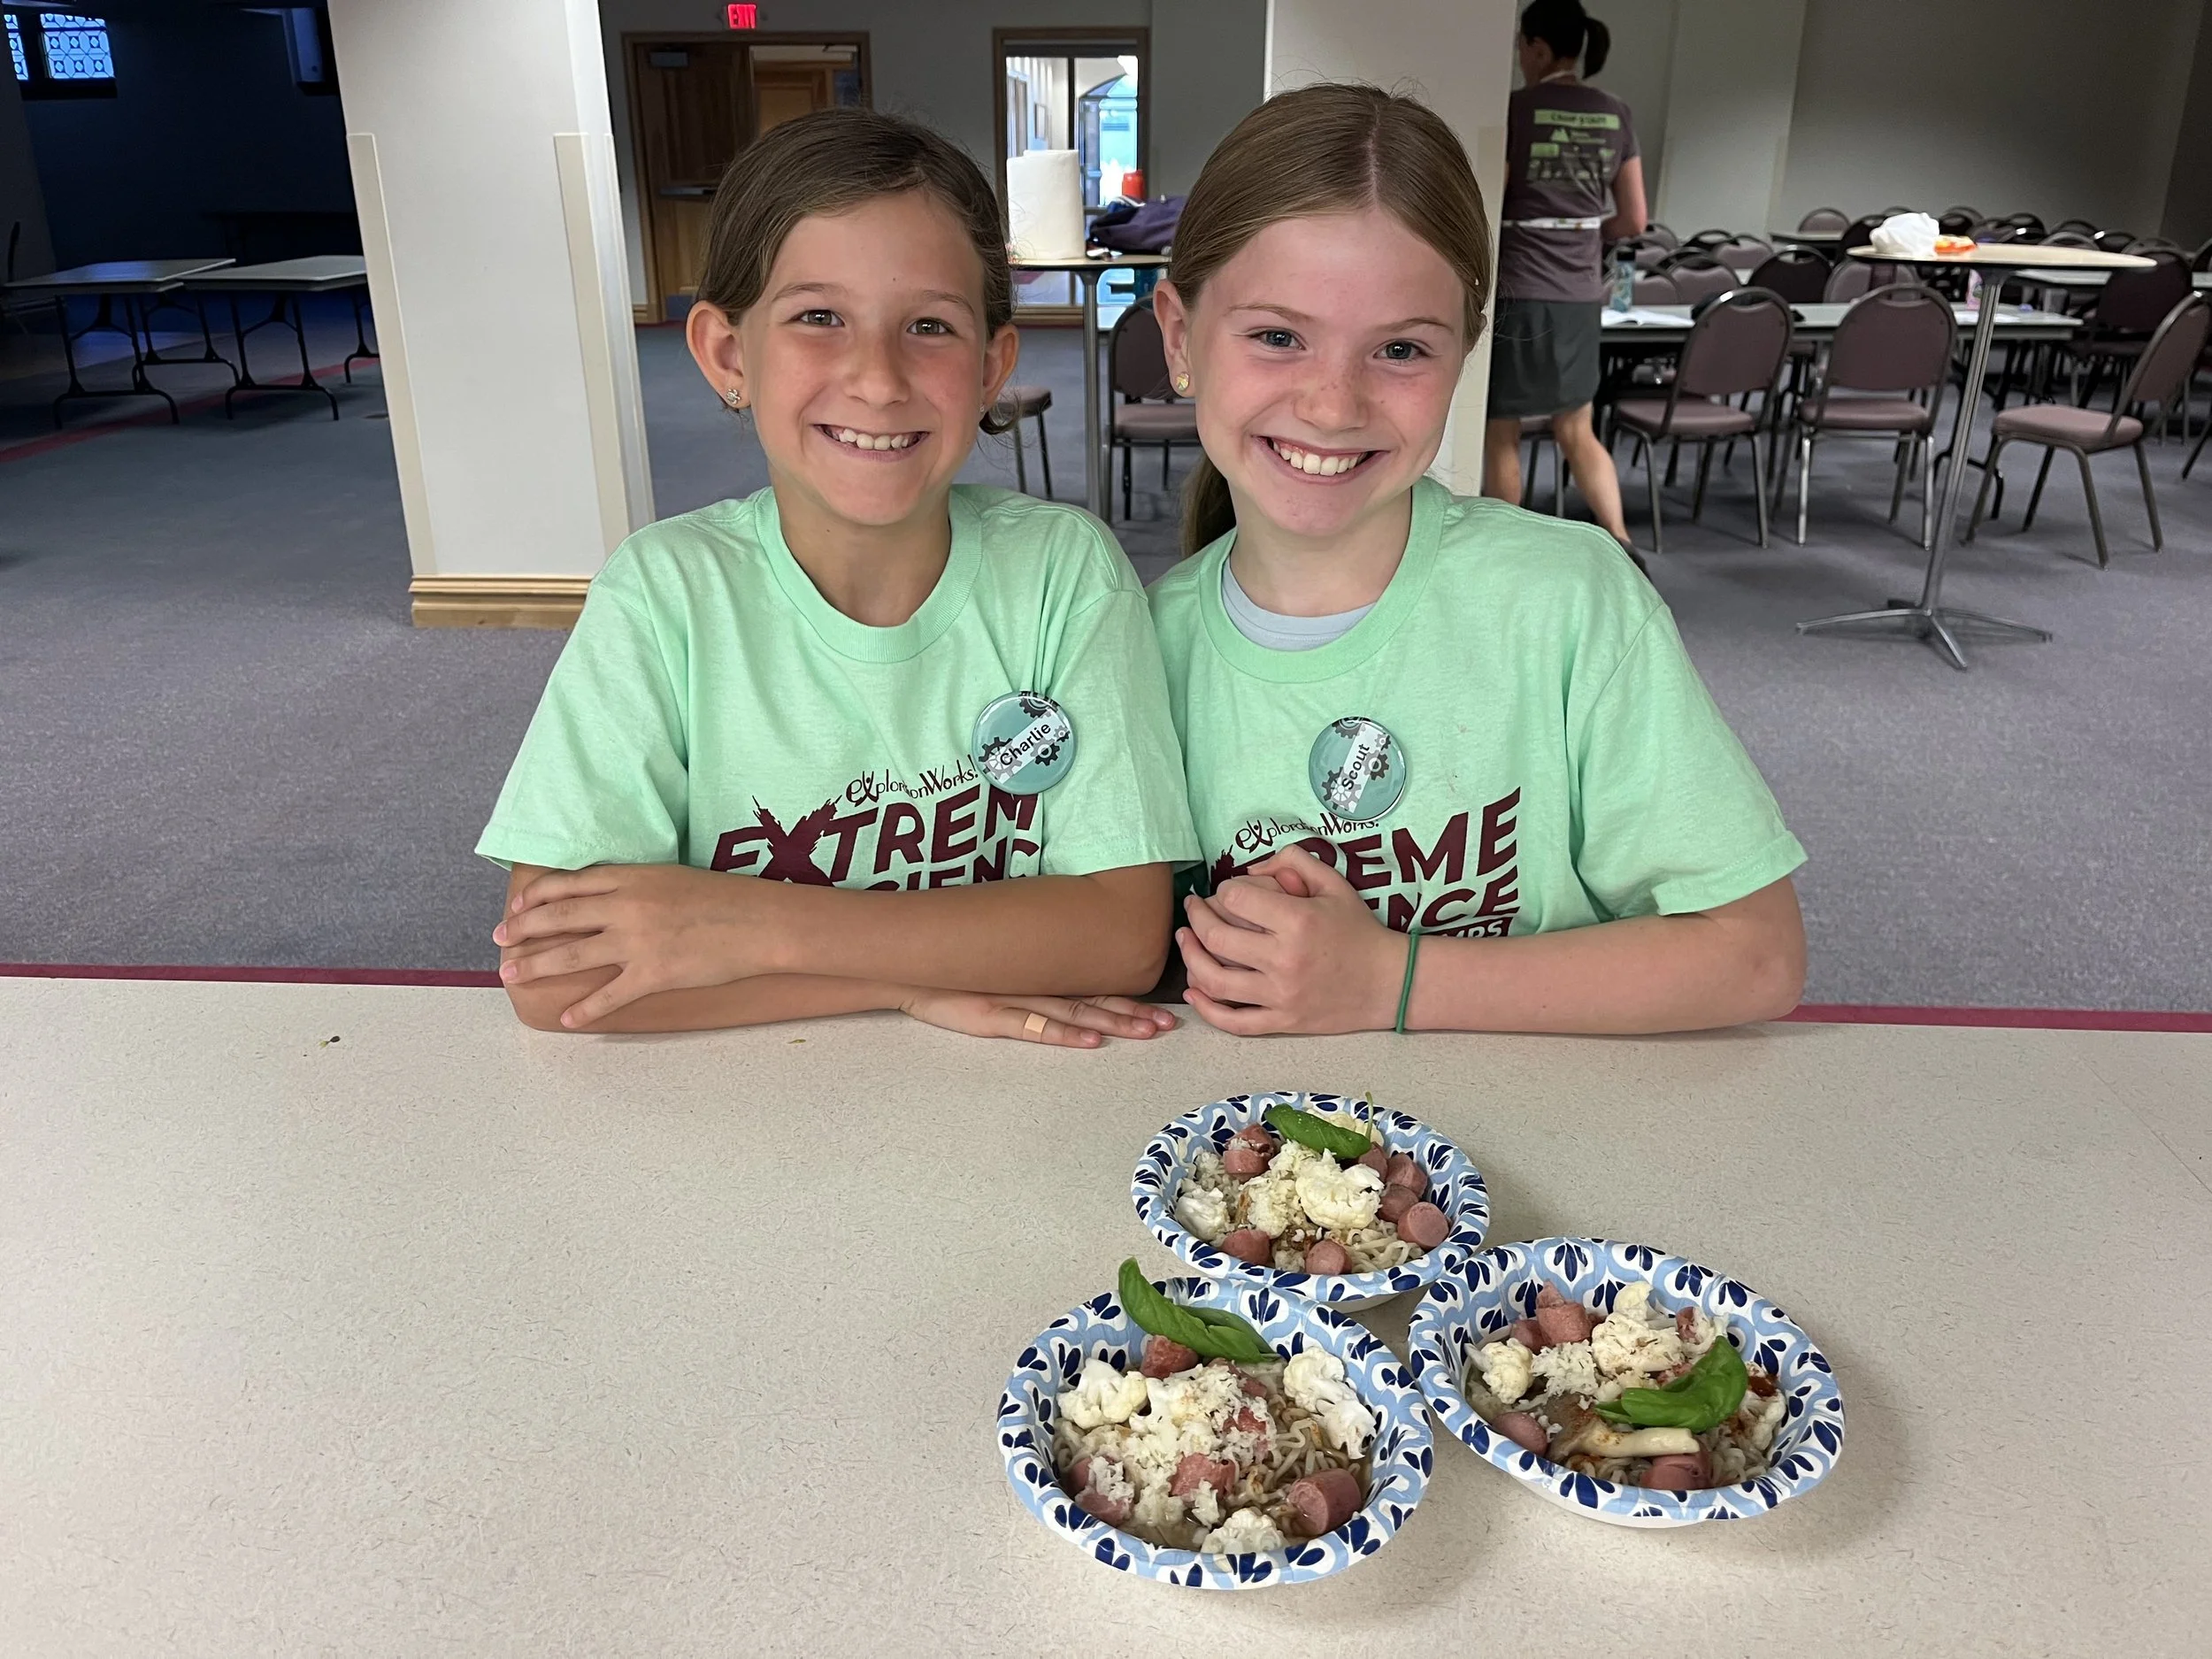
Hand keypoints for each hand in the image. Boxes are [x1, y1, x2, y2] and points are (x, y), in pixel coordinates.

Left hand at [494, 864, 785, 1025]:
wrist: (761, 922)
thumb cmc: (725, 898)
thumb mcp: (672, 879)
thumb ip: (636, 886)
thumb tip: (606, 898)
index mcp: (632, 878)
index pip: (570, 884)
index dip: (538, 897)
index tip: (517, 908)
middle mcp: (626, 907)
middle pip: (560, 917)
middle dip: (523, 931)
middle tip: (500, 941)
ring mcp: (637, 941)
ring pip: (571, 955)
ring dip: (536, 965)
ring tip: (512, 975)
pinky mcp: (653, 973)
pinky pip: (609, 995)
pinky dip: (585, 1010)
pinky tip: (567, 1019)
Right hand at [898, 990, 1178, 1046]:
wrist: (904, 967)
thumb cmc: (949, 968)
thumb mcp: (994, 966)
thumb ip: (1027, 971)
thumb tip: (1061, 970)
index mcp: (1037, 975)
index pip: (1091, 985)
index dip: (1128, 996)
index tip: (1162, 1006)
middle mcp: (1033, 985)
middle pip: (1093, 1000)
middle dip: (1133, 1014)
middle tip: (1169, 1025)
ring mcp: (1013, 1001)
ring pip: (1074, 1012)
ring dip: (1113, 1022)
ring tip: (1147, 1032)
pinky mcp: (990, 1016)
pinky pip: (1034, 1027)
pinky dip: (1065, 1035)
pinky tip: (1092, 1041)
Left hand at [1176, 848, 1405, 1034]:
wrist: (1389, 982)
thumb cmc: (1357, 929)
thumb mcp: (1333, 883)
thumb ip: (1292, 860)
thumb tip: (1250, 869)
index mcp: (1297, 921)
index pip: (1235, 899)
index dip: (1223, 890)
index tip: (1228, 891)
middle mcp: (1285, 959)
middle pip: (1216, 937)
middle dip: (1195, 917)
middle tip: (1192, 908)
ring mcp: (1281, 995)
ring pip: (1215, 980)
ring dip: (1190, 958)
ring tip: (1185, 941)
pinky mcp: (1282, 1021)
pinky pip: (1234, 1022)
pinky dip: (1207, 1008)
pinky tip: (1194, 991)